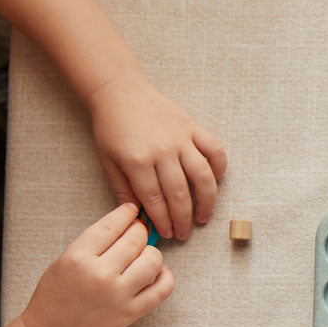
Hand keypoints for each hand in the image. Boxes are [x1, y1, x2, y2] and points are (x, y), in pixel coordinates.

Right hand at [20, 203, 173, 326]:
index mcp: (78, 257)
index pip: (111, 226)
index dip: (125, 215)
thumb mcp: (64, 260)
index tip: (131, 210)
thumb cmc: (55, 295)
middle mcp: (100, 274)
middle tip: (136, 234)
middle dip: (139, 232)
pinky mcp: (132, 312)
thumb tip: (125, 225)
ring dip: (152, 253)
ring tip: (144, 255)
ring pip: (152, 261)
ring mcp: (119, 295)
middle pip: (135, 240)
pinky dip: (165, 277)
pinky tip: (158, 272)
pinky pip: (162, 290)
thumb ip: (93, 244)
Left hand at [87, 70, 227, 240]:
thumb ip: (123, 190)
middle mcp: (162, 151)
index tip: (168, 233)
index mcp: (137, 161)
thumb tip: (137, 216)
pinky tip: (215, 182)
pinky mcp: (193, 128)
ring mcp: (181, 139)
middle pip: (179, 193)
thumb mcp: (108, 162)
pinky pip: (214, 150)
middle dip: (183, 219)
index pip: (154, 200)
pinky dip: (219, 167)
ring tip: (204, 216)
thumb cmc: (111, 129)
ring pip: (202, 176)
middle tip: (185, 233)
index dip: (163, 220)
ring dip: (206, 201)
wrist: (121, 93)